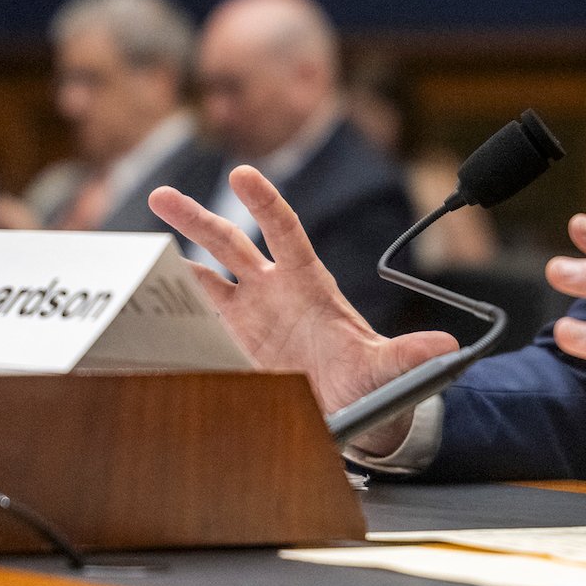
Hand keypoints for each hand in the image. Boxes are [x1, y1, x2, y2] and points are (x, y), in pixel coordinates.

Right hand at [148, 165, 456, 453]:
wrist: (353, 411)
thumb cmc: (370, 382)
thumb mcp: (388, 368)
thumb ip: (409, 355)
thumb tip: (446, 347)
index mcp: (309, 284)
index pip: (284, 232)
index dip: (265, 202)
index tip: (241, 174)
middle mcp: (275, 291)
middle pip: (231, 242)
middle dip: (197, 218)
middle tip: (160, 194)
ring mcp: (251, 314)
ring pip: (206, 272)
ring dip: (174, 254)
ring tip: (138, 241)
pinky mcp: (234, 341)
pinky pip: (197, 314)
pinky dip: (171, 302)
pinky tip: (143, 293)